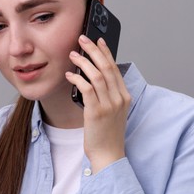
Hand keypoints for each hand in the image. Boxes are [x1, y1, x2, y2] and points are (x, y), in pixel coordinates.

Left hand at [65, 35, 130, 172]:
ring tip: (73, 54)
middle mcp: (119, 98)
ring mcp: (109, 105)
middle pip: (107, 67)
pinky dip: (77, 78)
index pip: (115, 68)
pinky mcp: (96, 112)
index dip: (106, 52)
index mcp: (124, 96)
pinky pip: (86, 88)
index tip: (98, 41)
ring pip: (97, 75)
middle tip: (83, 39)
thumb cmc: (107, 133)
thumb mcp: (113, 111)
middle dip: (94, 50)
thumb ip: (108, 94)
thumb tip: (94, 77)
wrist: (108, 154)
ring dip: (84, 61)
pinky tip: (69, 74)